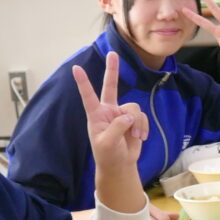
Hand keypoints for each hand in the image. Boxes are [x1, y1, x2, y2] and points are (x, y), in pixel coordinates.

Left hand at [74, 52, 147, 173]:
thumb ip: (117, 127)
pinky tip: (140, 137)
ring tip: (135, 136)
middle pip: (111, 86)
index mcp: (96, 115)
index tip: (76, 68)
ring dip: (137, 123)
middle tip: (112, 54)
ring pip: (134, 107)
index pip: (88, 96)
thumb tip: (129, 116)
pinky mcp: (134, 120)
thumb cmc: (107, 155)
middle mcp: (108, 111)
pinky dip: (143, 127)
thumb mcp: (107, 143)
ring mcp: (122, 114)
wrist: (120, 165)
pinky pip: (142, 116)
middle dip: (112, 70)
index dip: (83, 83)